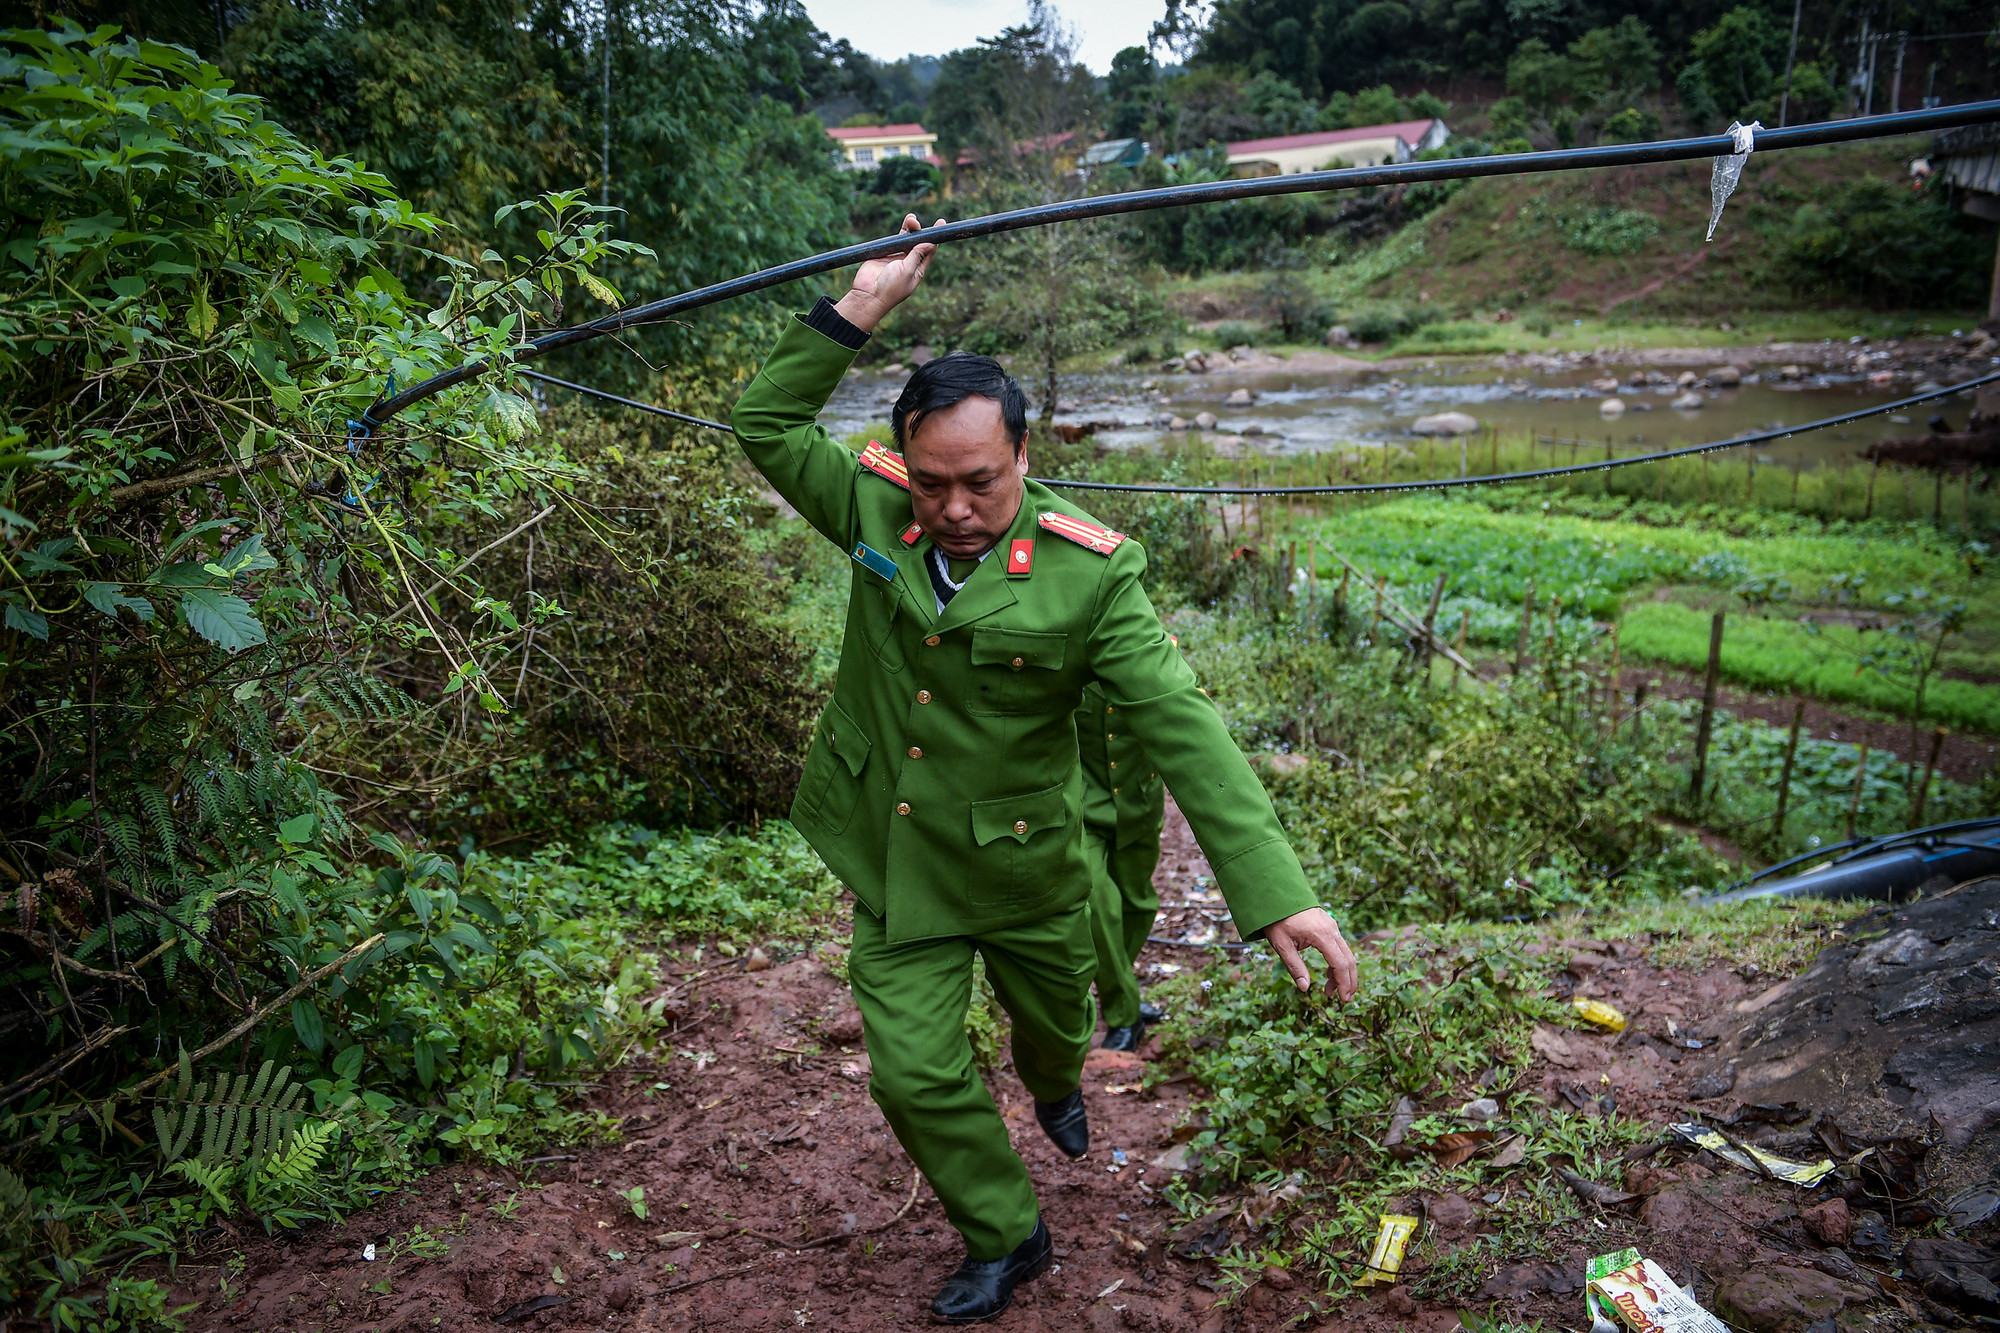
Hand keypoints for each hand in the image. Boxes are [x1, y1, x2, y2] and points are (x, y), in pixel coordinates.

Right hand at [834, 213, 941, 333]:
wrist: (868, 295)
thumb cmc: (890, 288)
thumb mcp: (907, 272)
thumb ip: (917, 256)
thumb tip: (930, 243)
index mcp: (918, 270)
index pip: (929, 250)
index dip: (935, 237)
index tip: (940, 223)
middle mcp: (909, 263)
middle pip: (918, 242)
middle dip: (919, 231)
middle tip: (916, 223)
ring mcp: (896, 258)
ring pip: (906, 239)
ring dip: (910, 229)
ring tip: (911, 219)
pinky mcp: (884, 254)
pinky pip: (893, 240)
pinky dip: (900, 231)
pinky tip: (905, 223)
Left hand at [1264, 907, 1359, 1002]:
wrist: (1278, 896)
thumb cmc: (1277, 920)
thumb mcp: (1281, 945)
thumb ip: (1294, 967)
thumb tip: (1304, 988)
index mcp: (1321, 935)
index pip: (1340, 964)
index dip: (1343, 983)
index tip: (1343, 999)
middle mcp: (1332, 930)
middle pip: (1349, 959)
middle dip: (1349, 981)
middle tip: (1344, 999)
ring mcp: (1332, 926)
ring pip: (1346, 954)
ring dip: (1343, 973)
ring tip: (1331, 990)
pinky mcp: (1329, 926)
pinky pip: (1340, 947)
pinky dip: (1338, 962)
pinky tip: (1329, 974)